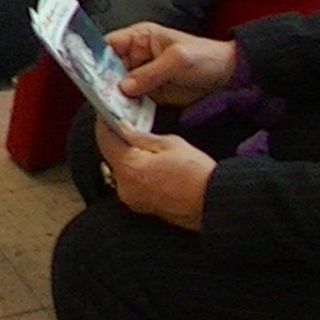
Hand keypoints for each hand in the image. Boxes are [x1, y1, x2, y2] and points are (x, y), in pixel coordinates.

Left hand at [93, 119, 215, 229]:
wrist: (215, 204)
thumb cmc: (197, 173)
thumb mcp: (170, 144)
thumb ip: (140, 136)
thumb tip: (122, 128)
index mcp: (129, 168)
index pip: (105, 139)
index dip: (105, 122)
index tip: (107, 112)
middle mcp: (125, 187)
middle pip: (110, 156)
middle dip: (115, 139)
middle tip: (125, 123)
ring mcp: (132, 200)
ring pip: (119, 170)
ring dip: (124, 156)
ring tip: (139, 142)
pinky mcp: (142, 208)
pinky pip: (130, 183)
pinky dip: (133, 170)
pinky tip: (147, 162)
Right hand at [108, 23, 238, 106]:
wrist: (228, 77)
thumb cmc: (206, 57)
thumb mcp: (177, 61)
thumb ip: (150, 73)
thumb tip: (124, 86)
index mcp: (141, 37)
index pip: (109, 44)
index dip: (95, 56)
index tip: (86, 71)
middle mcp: (138, 55)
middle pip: (110, 67)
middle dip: (103, 81)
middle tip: (99, 95)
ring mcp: (143, 75)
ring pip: (119, 86)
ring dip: (115, 96)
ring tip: (110, 107)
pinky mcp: (151, 92)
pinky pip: (133, 100)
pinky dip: (128, 107)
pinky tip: (125, 114)